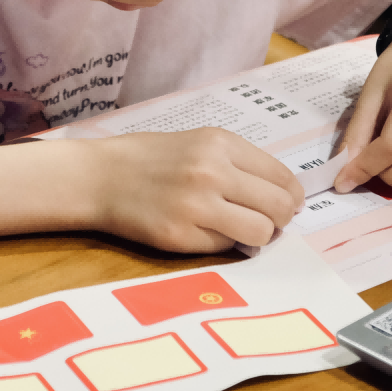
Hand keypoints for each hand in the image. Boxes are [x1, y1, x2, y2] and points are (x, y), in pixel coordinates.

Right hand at [85, 129, 304, 252]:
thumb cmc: (150, 158)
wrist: (100, 176)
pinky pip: (225, 247)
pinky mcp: (180, 235)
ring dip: (258, 236)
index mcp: (220, 143)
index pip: (282, 176)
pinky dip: (224, 243)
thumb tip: (281, 193)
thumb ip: (238, 163)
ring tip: (241, 230)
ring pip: (260, 232)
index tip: (287, 204)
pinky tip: (206, 232)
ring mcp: (196, 205)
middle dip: (281, 219)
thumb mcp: (198, 143)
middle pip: (279, 206)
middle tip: (269, 222)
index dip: (291, 196)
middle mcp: (212, 171)